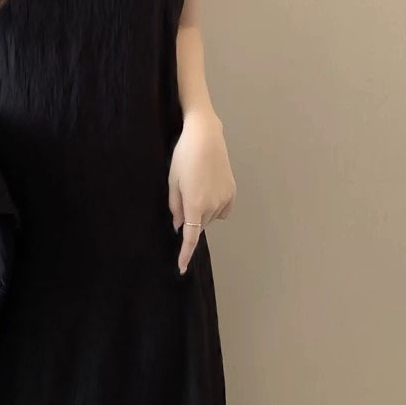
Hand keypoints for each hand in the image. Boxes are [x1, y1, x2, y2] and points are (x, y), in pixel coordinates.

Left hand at [168, 110, 235, 274]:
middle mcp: (212, 206)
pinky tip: (210, 189)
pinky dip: (215, 207)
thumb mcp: (172, 182)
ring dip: (203, 211)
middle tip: (183, 195)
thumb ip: (175, 207)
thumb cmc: (183, 157)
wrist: (205, 137)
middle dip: (191, 219)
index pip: (190, 237)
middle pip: (200, 224)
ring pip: (211, 217)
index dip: (185, 254)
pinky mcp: (232, 191)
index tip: (181, 268)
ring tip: (196, 185)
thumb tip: (179, 225)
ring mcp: (225, 199)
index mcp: (195, 205)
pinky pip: (223, 209)